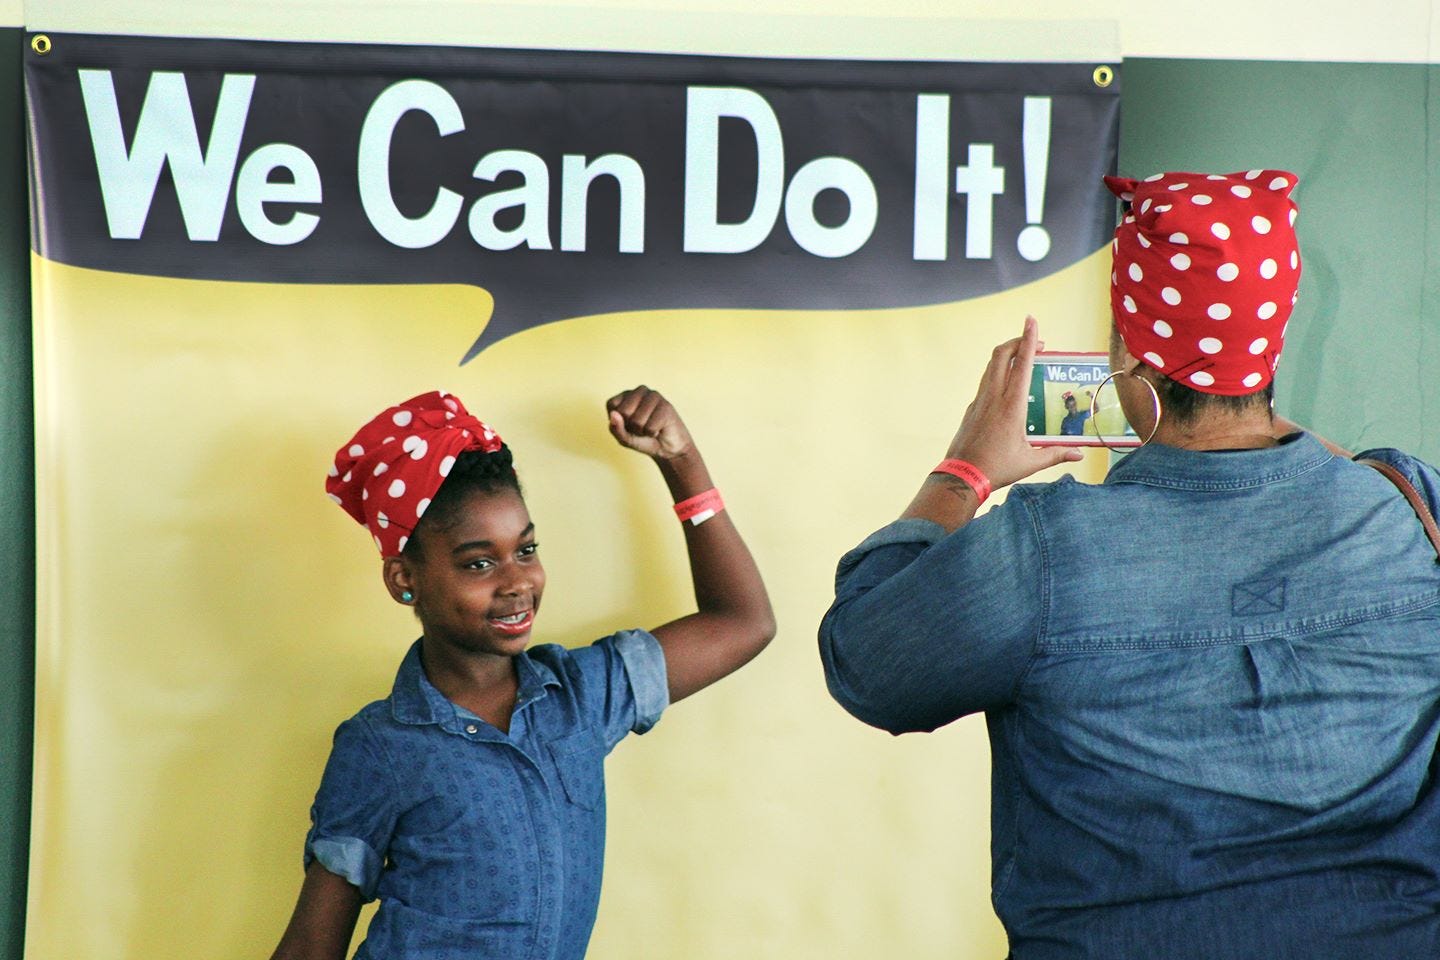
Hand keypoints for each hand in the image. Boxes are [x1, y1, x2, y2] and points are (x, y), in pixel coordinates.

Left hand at [606, 386, 694, 459]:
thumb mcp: (624, 438)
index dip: (619, 421)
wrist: (667, 447)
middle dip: (631, 427)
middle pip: (624, 412)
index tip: (628, 425)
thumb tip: (613, 414)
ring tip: (651, 428)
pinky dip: (653, 433)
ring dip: (643, 431)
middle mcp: (639, 391)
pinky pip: (650, 427)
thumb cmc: (643, 439)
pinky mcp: (666, 405)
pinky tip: (659, 429)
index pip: (612, 405)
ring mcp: (654, 396)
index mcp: (625, 395)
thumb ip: (616, 428)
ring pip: (637, 421)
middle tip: (641, 428)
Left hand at [944, 316, 1083, 488]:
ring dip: (1006, 355)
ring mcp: (980, 400)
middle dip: (1017, 340)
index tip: (1032, 320)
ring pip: (991, 366)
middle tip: (1035, 341)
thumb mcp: (1030, 462)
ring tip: (1023, 357)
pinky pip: (985, 381)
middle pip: (1001, 355)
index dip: (1029, 339)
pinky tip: (1007, 383)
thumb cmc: (997, 468)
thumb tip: (1079, 455)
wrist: (961, 475)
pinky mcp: (972, 408)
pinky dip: (998, 372)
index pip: (1022, 364)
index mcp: (1012, 405)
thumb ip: (1056, 454)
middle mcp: (994, 397)